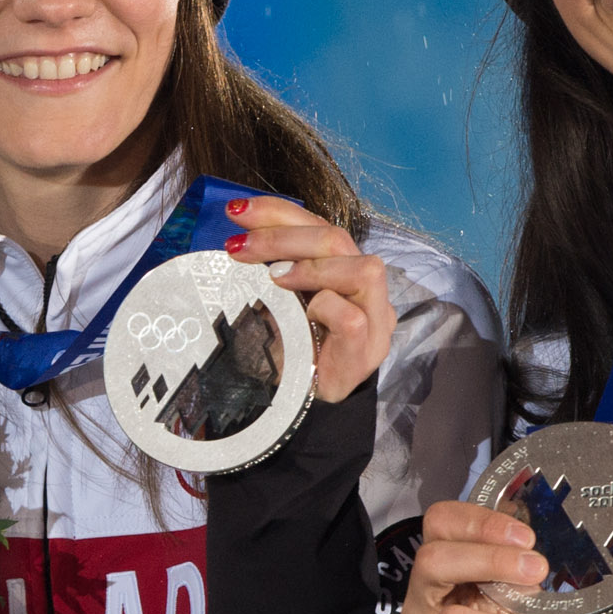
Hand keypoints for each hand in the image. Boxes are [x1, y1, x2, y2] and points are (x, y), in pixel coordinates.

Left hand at [223, 195, 390, 404]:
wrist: (301, 402)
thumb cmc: (290, 346)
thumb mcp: (275, 299)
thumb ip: (271, 267)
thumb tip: (237, 235)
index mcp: (343, 267)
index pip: (319, 225)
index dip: (279, 212)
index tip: (237, 211)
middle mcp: (366, 288)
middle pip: (338, 239)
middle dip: (283, 236)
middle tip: (240, 247)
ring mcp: (375, 319)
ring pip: (363, 270)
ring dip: (311, 267)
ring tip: (273, 278)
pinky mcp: (369, 349)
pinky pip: (352, 318)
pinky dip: (325, 309)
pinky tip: (304, 315)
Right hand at [400, 497, 565, 613]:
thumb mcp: (527, 611)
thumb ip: (526, 579)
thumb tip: (546, 542)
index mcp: (443, 579)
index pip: (438, 526)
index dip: (478, 521)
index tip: (525, 535)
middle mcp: (423, 609)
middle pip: (432, 561)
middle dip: (488, 558)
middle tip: (536, 570)